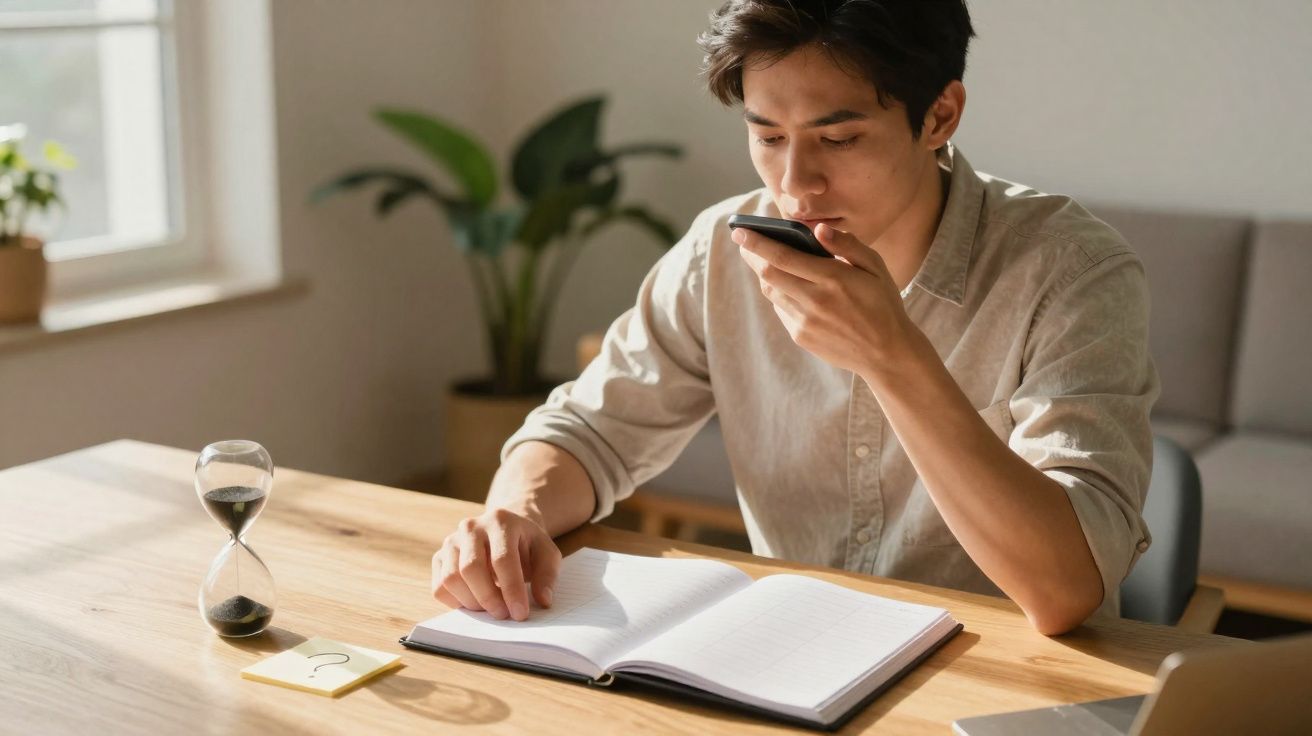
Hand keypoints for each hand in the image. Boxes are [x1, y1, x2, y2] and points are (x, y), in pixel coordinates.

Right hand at [430, 507, 561, 620]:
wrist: (504, 530)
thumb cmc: (526, 544)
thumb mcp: (546, 553)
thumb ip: (547, 576)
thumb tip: (543, 601)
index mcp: (500, 520)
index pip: (502, 559)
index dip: (511, 589)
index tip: (520, 613)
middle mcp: (470, 526)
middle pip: (470, 568)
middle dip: (489, 598)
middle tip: (504, 615)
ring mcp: (451, 541)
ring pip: (451, 579)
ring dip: (472, 602)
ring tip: (491, 608)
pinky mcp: (439, 557)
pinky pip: (439, 587)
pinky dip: (456, 603)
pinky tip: (476, 602)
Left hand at [734, 222, 915, 377]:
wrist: (886, 353)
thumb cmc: (883, 303)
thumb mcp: (875, 267)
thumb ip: (847, 245)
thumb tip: (818, 229)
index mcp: (832, 278)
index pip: (782, 256)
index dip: (757, 242)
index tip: (740, 231)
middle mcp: (814, 300)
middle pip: (768, 274)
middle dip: (751, 255)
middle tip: (743, 242)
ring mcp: (805, 321)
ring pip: (771, 292)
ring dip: (764, 274)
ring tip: (763, 260)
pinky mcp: (801, 336)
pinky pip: (781, 309)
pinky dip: (779, 294)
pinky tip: (786, 286)